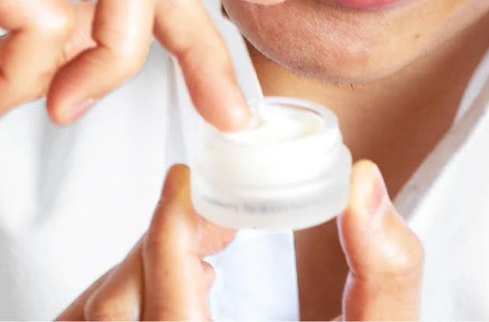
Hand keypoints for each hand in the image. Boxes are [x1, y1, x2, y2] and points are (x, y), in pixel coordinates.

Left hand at [56, 161, 423, 320]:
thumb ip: (384, 274)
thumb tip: (363, 186)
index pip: (168, 310)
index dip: (169, 228)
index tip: (186, 180)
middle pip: (119, 311)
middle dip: (156, 240)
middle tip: (209, 210)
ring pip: (103, 320)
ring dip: (137, 268)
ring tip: (195, 246)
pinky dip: (130, 300)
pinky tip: (177, 288)